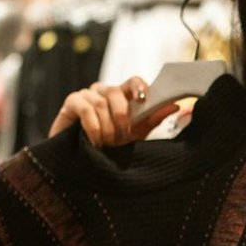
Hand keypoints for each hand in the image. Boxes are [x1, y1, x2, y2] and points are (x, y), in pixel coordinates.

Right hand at [49, 76, 178, 145]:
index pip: (133, 82)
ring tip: (107, 144)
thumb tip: (175, 105)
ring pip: (101, 103)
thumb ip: (152, 119)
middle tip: (122, 137)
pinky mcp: (71, 102)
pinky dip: (93, 127)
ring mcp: (87, 95)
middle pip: (115, 92)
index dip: (139, 86)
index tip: (143, 98)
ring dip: (107, 127)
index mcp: (122, 96)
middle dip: (121, 117)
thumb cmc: (110, 146)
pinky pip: (85, 109)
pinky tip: (95, 141)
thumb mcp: (135, 135)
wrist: (83, 163)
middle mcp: (104, 92)